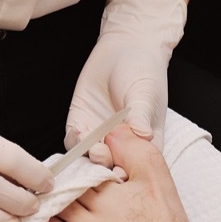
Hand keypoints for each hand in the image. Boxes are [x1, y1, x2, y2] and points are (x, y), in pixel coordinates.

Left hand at [65, 0, 186, 165]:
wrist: (124, 48)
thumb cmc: (144, 70)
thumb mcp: (145, 93)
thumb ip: (141, 115)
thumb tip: (144, 136)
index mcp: (144, 144)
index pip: (137, 168)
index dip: (129, 173)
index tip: (122, 171)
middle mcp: (121, 146)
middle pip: (111, 168)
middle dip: (105, 167)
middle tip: (103, 157)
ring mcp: (99, 138)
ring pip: (89, 159)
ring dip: (88, 157)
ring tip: (91, 146)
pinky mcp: (81, 125)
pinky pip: (74, 142)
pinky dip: (75, 141)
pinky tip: (80, 131)